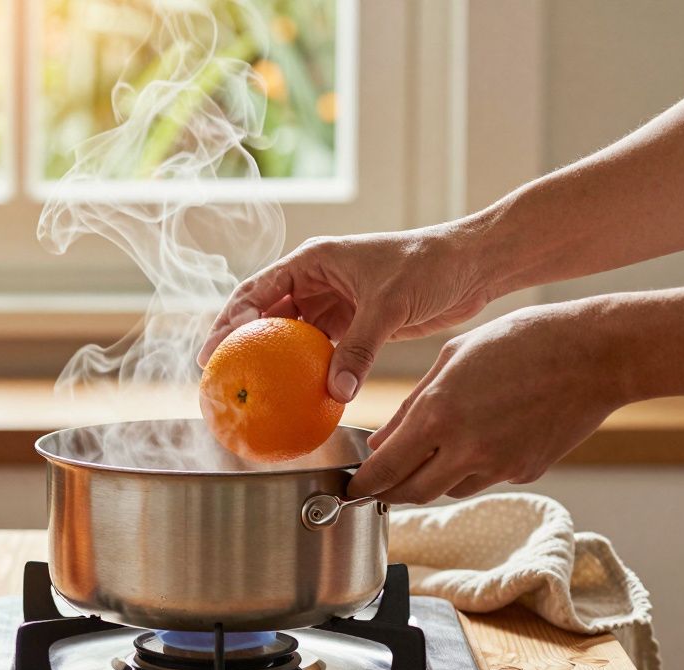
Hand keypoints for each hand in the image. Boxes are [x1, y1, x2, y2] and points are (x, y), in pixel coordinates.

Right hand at [197, 226, 493, 401]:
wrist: (471, 266)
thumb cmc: (428, 266)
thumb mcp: (388, 304)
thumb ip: (359, 348)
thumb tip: (334, 392)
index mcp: (312, 261)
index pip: (256, 291)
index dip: (228, 321)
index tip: (212, 352)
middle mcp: (315, 280)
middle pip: (264, 314)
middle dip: (240, 344)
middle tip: (219, 377)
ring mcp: (332, 303)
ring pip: (289, 335)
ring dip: (272, 360)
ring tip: (250, 391)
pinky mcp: (352, 324)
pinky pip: (319, 351)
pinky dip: (306, 370)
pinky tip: (297, 395)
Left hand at [347, 303, 627, 503]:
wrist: (596, 354)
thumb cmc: (520, 341)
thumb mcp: (450, 360)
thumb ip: (410, 407)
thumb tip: (380, 444)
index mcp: (439, 415)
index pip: (384, 470)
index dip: (362, 484)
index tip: (351, 486)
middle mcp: (466, 448)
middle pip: (411, 493)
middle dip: (389, 491)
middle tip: (378, 483)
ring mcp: (499, 465)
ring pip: (447, 490)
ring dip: (429, 479)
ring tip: (429, 452)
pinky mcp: (526, 471)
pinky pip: (482, 481)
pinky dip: (468, 470)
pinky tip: (476, 440)